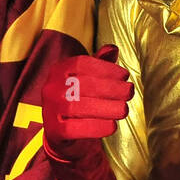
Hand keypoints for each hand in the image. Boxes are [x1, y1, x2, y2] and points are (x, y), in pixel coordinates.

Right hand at [41, 45, 132, 162]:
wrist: (59, 131)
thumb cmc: (78, 99)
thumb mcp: (86, 78)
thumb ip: (99, 63)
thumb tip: (113, 49)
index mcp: (58, 70)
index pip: (82, 63)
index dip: (106, 68)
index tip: (125, 76)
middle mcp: (51, 88)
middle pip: (82, 85)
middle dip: (111, 88)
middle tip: (129, 92)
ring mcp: (50, 109)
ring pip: (79, 107)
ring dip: (107, 108)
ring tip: (124, 109)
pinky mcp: (54, 130)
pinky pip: (76, 129)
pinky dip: (97, 127)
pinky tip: (112, 125)